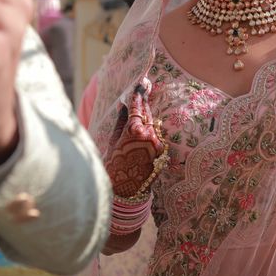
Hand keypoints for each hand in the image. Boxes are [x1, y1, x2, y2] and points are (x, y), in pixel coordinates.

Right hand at [105, 82, 164, 197]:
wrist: (126, 191)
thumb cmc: (114, 166)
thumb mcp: (114, 141)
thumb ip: (121, 122)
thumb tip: (124, 105)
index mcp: (134, 132)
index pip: (137, 109)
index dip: (138, 96)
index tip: (140, 84)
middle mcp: (149, 136)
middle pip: (147, 113)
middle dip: (145, 100)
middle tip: (145, 85)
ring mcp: (157, 144)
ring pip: (153, 124)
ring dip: (148, 113)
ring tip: (144, 100)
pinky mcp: (162, 152)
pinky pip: (155, 134)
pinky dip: (151, 127)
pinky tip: (147, 119)